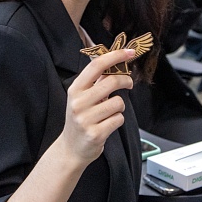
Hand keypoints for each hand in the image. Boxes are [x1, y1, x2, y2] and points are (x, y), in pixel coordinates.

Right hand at [59, 48, 134, 165]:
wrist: (71, 148)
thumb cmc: (81, 118)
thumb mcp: (83, 97)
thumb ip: (97, 81)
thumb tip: (117, 62)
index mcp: (75, 89)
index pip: (96, 66)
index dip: (115, 56)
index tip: (129, 52)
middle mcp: (78, 102)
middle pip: (112, 82)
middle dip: (126, 81)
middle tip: (128, 83)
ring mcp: (86, 119)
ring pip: (118, 102)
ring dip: (119, 107)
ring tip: (108, 112)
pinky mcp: (95, 134)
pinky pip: (119, 119)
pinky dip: (118, 120)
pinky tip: (107, 124)